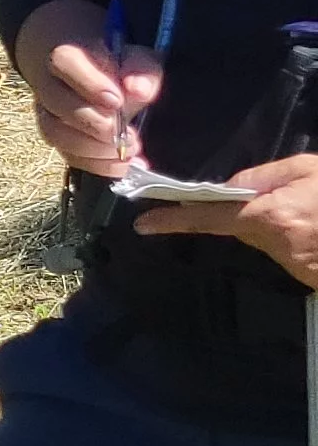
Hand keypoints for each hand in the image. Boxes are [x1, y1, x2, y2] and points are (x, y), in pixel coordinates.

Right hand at [12, 0, 151, 176]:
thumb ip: (142, 70)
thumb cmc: (117, 65)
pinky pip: (68, 156)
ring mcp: (47, 113)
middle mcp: (48, 84)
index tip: (117, 101)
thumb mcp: (137, 58)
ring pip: (55, 133)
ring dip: (94, 148)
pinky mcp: (57, 138)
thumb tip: (138, 90)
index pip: (65, 63)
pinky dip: (98, 165)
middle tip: (130, 135)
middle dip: (96, 124)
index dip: (88, 83)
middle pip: (57, 103)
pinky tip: (124, 165)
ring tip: (128, 151)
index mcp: (67, 56)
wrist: (90, 75)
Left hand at [137, 154, 317, 287]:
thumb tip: (232, 185)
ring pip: (264, 238)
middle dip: (245, 209)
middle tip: (280, 194)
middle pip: (240, 226)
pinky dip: (293, 234)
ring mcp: (294, 265)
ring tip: (308, 208)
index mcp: (271, 216)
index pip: (209, 217)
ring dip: (275, 222)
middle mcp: (277, 245)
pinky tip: (314, 224)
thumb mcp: (308, 168)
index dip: (174, 219)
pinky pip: (286, 249)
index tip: (144, 223)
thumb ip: (264, 175)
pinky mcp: (307, 277)